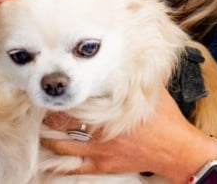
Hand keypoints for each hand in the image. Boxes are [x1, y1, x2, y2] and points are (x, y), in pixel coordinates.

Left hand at [40, 89, 215, 179]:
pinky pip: (75, 167)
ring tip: (38, 129)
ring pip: (64, 145)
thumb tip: (138, 49)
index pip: (74, 102)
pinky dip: (58, 165)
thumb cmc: (166, 119)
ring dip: (49, 137)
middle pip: (63, 123)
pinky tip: (46, 162)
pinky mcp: (103, 165)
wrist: (177, 150)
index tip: (49, 89)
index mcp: (108, 110)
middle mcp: (99, 131)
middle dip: (49, 115)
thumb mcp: (153, 89)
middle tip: (38, 107)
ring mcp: (99, 151)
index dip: (58, 97)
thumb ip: (139, 73)